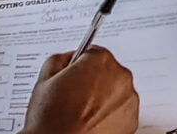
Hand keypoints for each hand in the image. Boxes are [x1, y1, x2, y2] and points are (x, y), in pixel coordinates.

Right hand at [22, 47, 139, 133]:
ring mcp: (128, 100)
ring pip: (114, 92)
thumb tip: (68, 58)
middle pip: (106, 71)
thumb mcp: (44, 79)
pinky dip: (109, 115)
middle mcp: (120, 77)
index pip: (92, 53)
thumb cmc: (51, 118)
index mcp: (101, 60)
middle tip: (74, 97)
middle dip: (92, 81)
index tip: (72, 78)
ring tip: (81, 113)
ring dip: (102, 98)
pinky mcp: (132, 121)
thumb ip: (59, 59)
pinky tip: (92, 122)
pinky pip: (119, 111)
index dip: (78, 66)